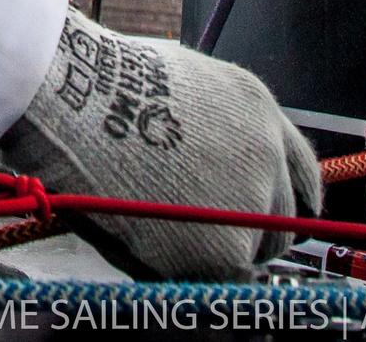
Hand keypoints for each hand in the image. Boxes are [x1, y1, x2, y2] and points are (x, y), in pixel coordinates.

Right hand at [0, 9, 318, 281]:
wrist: (64, 94)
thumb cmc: (94, 84)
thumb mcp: (176, 82)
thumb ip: (211, 125)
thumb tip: (205, 159)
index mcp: (257, 110)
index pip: (301, 176)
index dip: (280, 202)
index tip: (263, 217)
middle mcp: (265, 154)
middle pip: (281, 220)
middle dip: (245, 232)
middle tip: (194, 232)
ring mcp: (247, 202)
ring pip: (248, 254)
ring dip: (210, 251)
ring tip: (151, 229)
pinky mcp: (220, 249)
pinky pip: (218, 282)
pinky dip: (185, 275)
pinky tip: (145, 247)